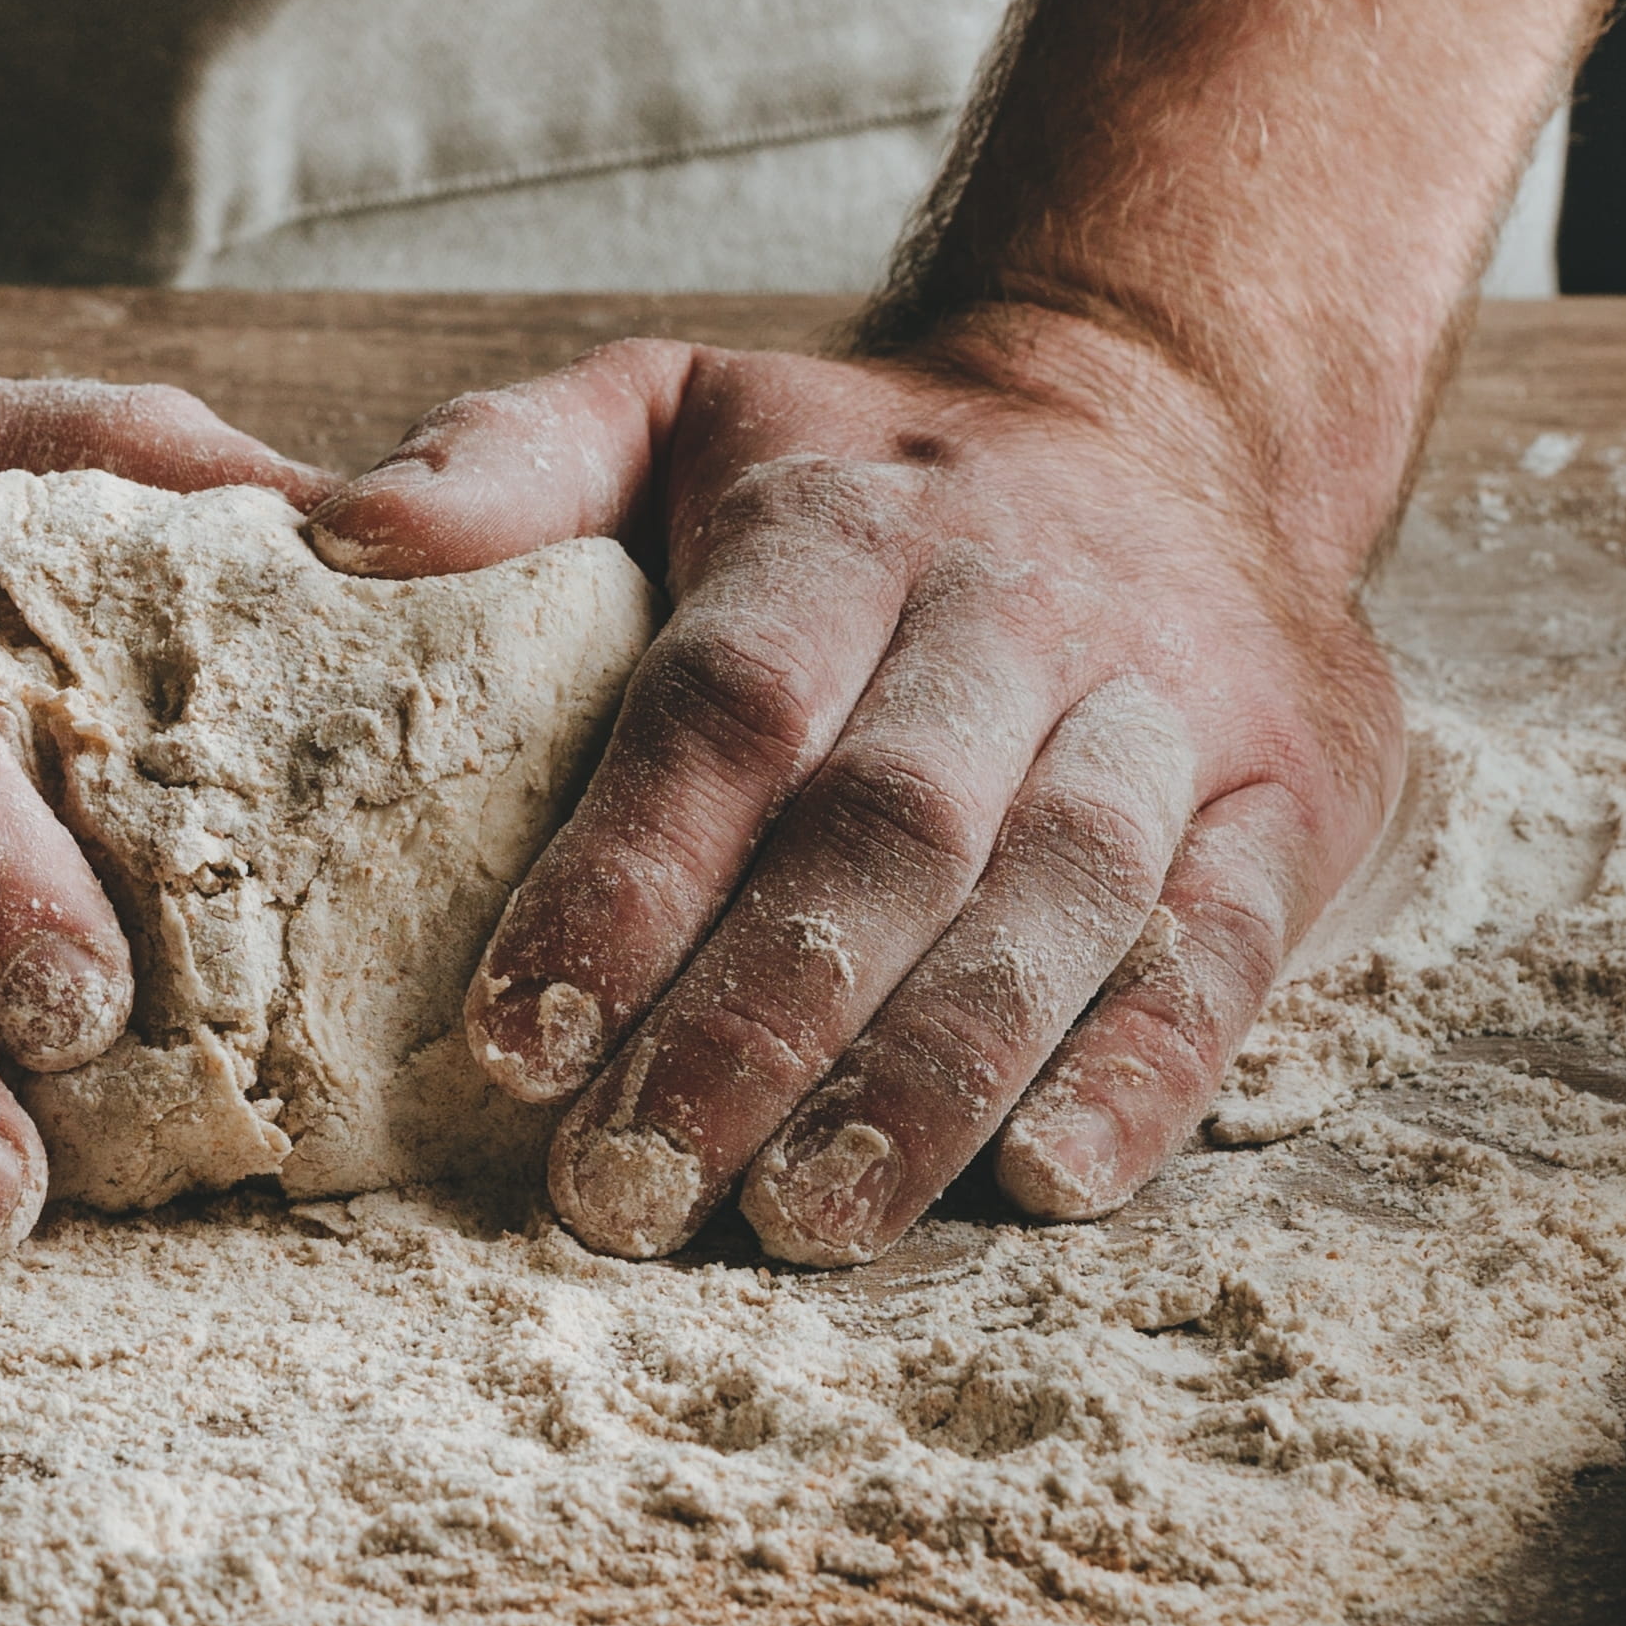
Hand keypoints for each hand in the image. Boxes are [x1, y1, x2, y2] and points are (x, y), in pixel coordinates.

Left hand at [305, 308, 1408, 1262]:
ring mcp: (1170, 706)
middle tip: (629, 1190)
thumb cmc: (856, 469)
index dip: (626, 878)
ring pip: (1059, 899)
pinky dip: (1149, 1070)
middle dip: (755, 1020)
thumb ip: (505, 464)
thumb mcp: (672, 403)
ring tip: (804, 1222)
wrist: (1163, 408)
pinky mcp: (1291, 796)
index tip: (518, 1041)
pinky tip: (1049, 1182)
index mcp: (846, 529)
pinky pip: (1227, 945)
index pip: (730, 709)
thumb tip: (334, 537)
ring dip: (933, 1073)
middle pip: (888, 828)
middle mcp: (1017, 609)